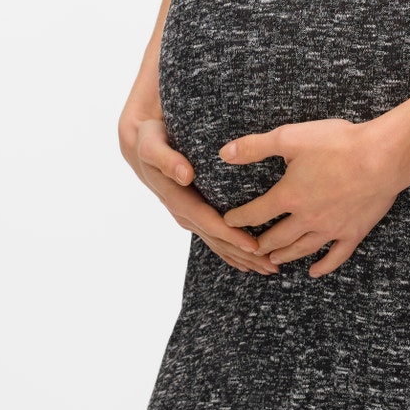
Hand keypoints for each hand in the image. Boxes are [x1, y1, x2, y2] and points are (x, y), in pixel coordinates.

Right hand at [119, 104, 278, 276]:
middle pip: (217, 239)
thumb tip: (186, 176)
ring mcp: (188, 215)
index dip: (231, 236)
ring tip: (268, 269)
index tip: (254, 246)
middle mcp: (184, 212)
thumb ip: (167, 160)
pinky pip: (214, 235)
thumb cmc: (148, 141)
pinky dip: (232, 249)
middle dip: (244, 255)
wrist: (138, 144)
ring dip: (242, 257)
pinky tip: (248, 260)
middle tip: (271, 267)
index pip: (209, 222)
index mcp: (177, 199)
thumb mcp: (151, 145)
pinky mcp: (194, 212)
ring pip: (218, 242)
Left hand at [216, 117, 409, 277]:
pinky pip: (336, 256)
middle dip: (261, 243)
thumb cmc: (339, 144)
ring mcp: (331, 228)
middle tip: (251, 249)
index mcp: (289, 196)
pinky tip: (314, 272)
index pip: (256, 213)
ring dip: (285, 255)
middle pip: (277, 237)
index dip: (239, 218)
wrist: (384, 157)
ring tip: (274, 260)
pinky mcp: (353, 232)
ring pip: (302, 249)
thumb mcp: (291, 137)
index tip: (229, 222)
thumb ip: (255, 146)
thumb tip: (224, 154)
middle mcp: (307, 218)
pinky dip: (323, 266)